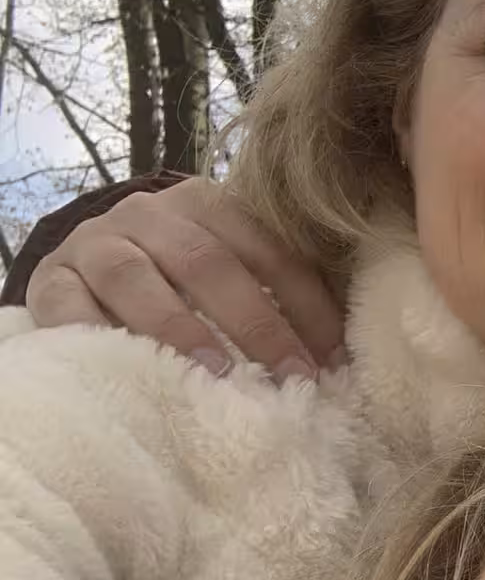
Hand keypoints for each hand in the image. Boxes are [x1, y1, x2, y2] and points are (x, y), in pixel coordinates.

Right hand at [23, 177, 344, 379]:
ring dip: (179, 327)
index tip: (333, 360)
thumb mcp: (228, 264)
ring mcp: (94, 243)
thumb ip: (274, 288)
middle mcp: (149, 214)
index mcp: (207, 203)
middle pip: (207, 263)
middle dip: (257, 323)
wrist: (91, 259)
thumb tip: (339, 353)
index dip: (306, 305)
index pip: (269, 250)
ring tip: (215, 373)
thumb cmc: (180, 274)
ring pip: (134, 278)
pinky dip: (95, 334)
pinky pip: (66, 304)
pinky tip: (129, 368)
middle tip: (290, 376)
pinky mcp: (50, 278)